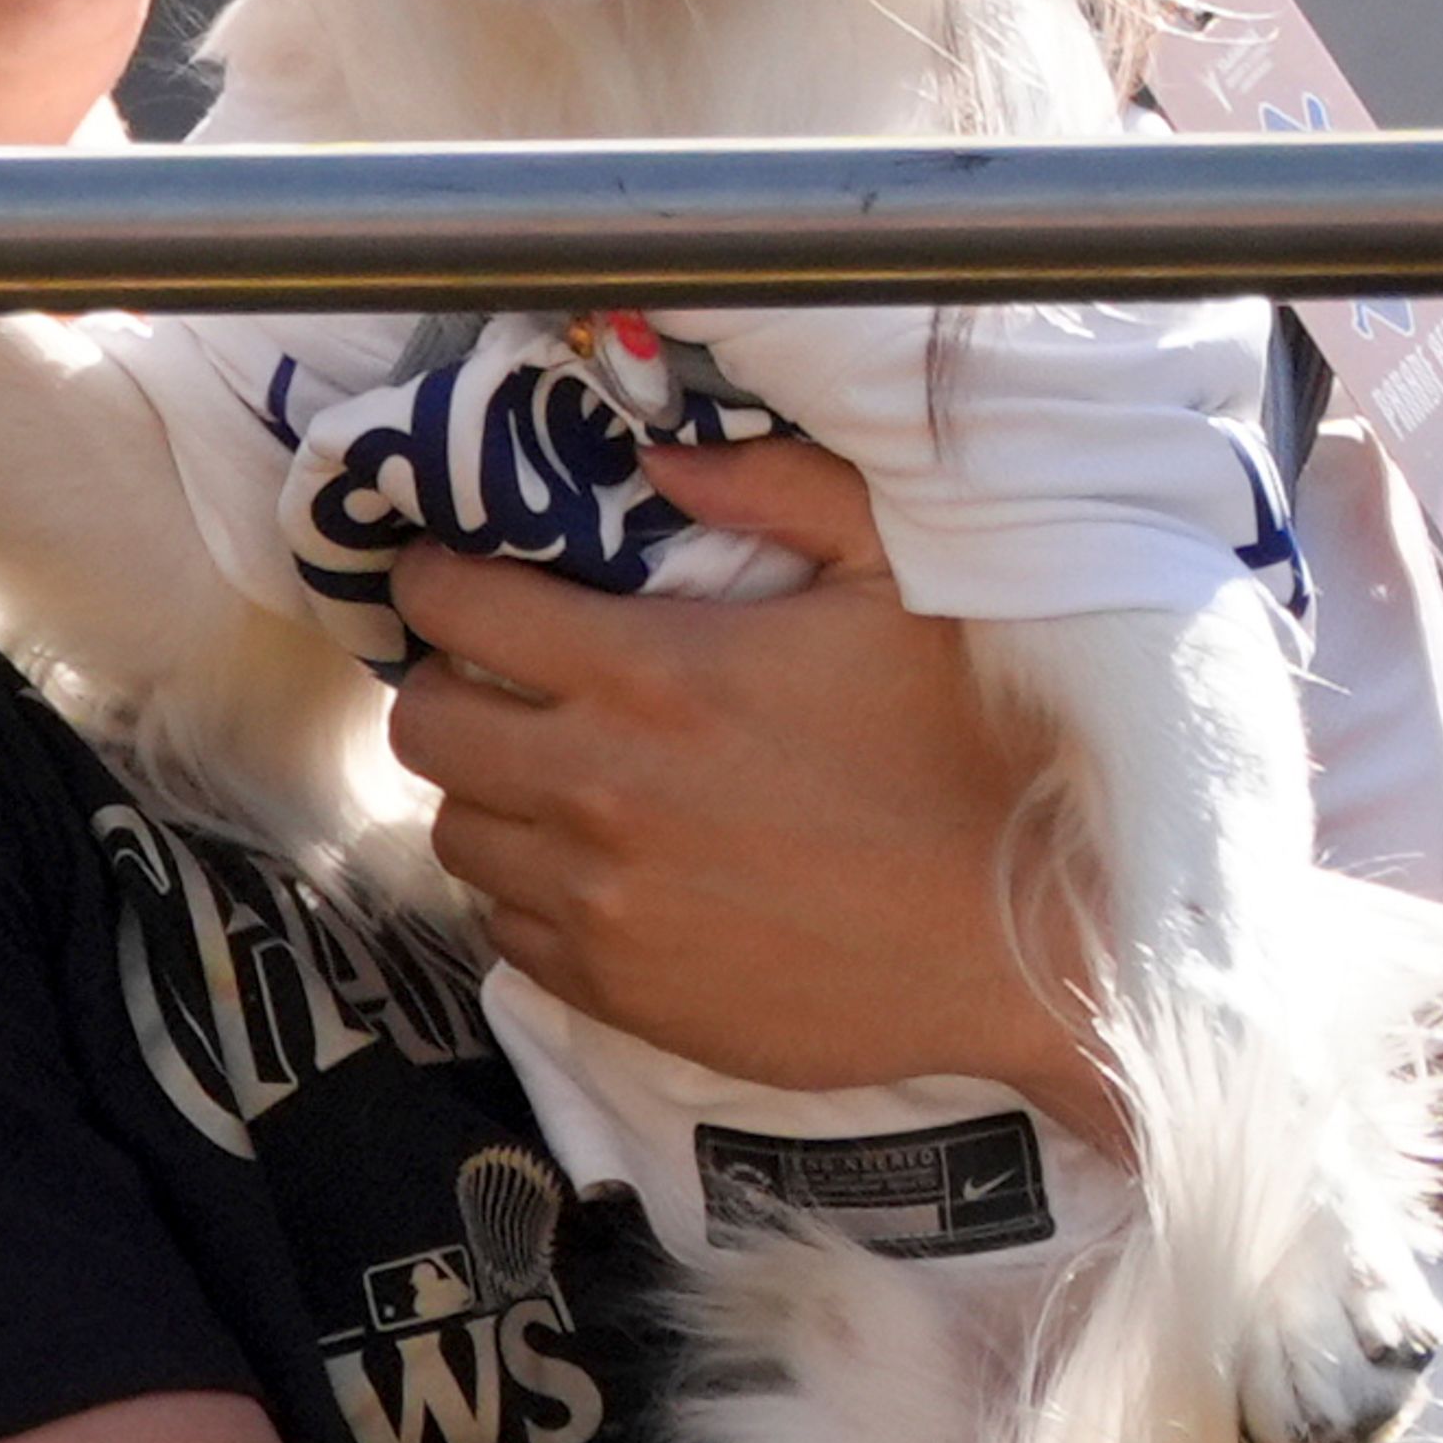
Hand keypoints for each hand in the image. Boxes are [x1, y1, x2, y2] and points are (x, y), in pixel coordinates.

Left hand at [387, 434, 1106, 1125]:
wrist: (1021, 944)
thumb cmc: (962, 752)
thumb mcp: (897, 582)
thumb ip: (779, 489)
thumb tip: (662, 455)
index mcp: (651, 674)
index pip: (455, 607)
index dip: (437, 579)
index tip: (460, 578)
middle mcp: (597, 787)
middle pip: (422, 725)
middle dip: (443, 684)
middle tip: (498, 677)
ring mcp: (598, 899)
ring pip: (455, 831)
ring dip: (489, 791)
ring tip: (555, 773)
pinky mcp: (614, 987)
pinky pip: (504, 928)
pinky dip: (527, 889)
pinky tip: (598, 865)